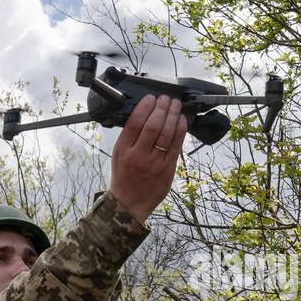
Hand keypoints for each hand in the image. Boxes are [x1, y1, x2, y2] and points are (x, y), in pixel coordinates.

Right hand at [108, 94, 186, 223]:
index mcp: (124, 150)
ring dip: (173, 115)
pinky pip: (177, 145)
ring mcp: (155, 163)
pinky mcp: (168, 169)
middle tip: (166, 99)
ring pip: (167, 134)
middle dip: (162, 108)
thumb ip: (129, 135)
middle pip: (153, 125)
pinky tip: (182, 120)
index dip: (145, 107)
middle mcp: (139, 155)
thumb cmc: (123, 176)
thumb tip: (144, 113)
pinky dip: (180, 130)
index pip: (135, 122)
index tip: (151, 98)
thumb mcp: (118, 153)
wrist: (129, 203)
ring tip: (175, 105)